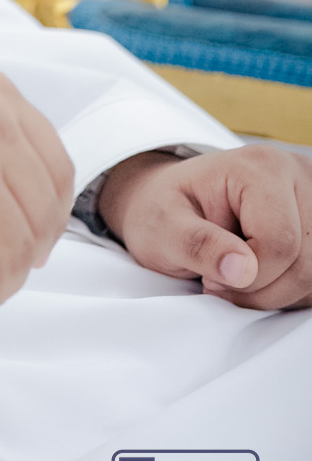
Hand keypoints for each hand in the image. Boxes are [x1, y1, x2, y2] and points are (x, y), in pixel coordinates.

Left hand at [98, 146, 311, 308]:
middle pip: (305, 264)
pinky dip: (288, 291)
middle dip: (262, 289)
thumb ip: (198, 244)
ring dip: (276, 292)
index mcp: (261, 167)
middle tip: (220, 280)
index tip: (211, 277)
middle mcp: (297, 175)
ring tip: (236, 274)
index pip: (280, 243)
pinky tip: (258, 274)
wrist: (172, 202)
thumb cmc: (165, 209)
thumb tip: (242, 269)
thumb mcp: (163, 226)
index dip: (250, 278)